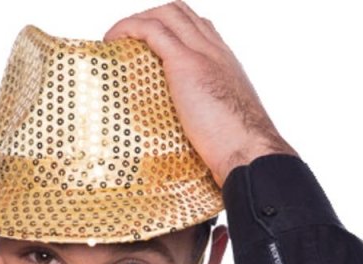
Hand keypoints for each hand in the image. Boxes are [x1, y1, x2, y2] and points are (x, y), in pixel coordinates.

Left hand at [104, 2, 296, 185]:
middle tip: (128, 41)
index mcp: (225, 64)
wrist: (249, 150)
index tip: (151, 46)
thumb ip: (208, 121)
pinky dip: (129, 29)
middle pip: (181, 14)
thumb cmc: (239, 149)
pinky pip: (152, 31)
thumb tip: (194, 143)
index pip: (199, 29)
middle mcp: (215, 51)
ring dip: (136, 21)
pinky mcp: (185, 63)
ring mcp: (201, 53)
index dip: (173, 30)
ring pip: (166, 14)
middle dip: (151, 19)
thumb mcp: (224, 126)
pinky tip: (113, 41)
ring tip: (116, 40)